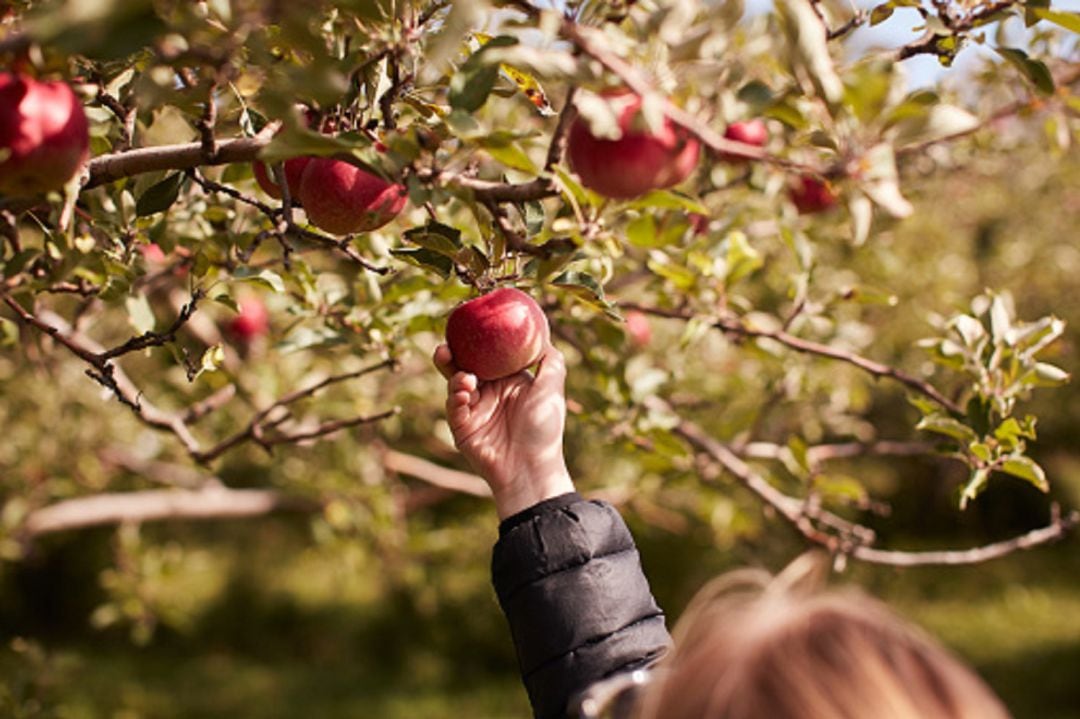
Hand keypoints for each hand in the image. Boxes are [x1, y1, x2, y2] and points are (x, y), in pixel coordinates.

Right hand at [434, 342, 574, 518]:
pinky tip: (464, 394)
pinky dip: (455, 398)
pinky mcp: (462, 428)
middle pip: (464, 366)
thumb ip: (550, 361)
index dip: (476, 341)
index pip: (487, 355)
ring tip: (465, 378)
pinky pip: (454, 408)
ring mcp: (474, 410)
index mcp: (507, 381)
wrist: (531, 468)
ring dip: (455, 377)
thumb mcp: (551, 390)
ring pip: (455, 385)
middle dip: (451, 355)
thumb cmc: (544, 430)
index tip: (468, 325)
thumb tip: (544, 335)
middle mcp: (489, 393)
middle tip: (445, 346)